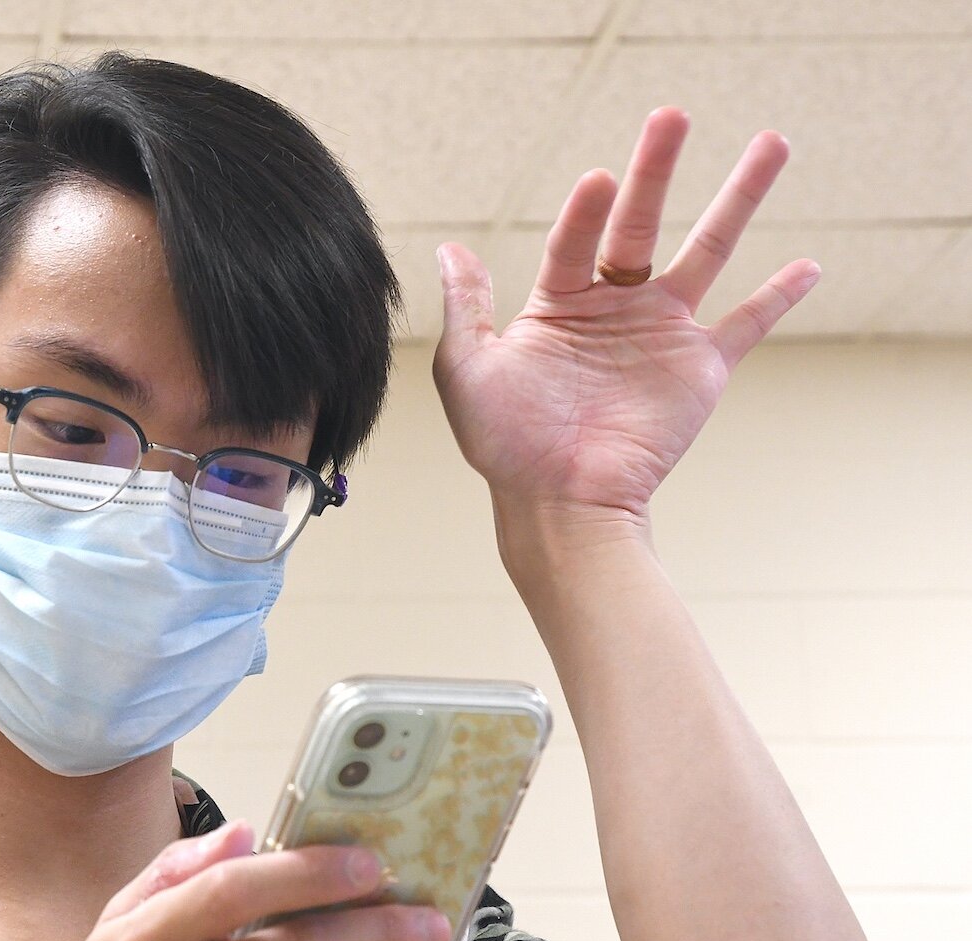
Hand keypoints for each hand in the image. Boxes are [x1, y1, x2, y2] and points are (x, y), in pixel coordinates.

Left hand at [433, 107, 818, 525]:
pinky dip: (778, 295)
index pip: (574, 239)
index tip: (598, 180)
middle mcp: (614, 309)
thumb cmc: (506, 445)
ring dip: (737, 198)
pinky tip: (809, 263)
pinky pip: (747, 323)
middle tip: (671, 116)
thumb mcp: (468, 370)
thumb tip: (452, 249)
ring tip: (770, 144)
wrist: (559, 503)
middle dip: (656, 171)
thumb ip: (467, 307)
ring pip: (707, 251)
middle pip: (641, 223)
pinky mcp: (699, 369)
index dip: (584, 211)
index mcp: (559, 305)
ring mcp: (660, 334)